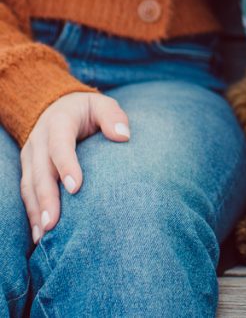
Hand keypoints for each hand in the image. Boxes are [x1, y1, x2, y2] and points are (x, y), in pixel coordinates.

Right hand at [20, 92, 130, 242]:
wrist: (57, 106)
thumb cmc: (87, 110)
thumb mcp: (101, 104)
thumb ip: (113, 116)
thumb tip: (123, 136)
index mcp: (58, 123)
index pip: (60, 146)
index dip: (66, 166)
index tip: (76, 188)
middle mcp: (39, 141)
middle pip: (40, 172)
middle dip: (46, 198)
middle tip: (53, 223)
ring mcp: (30, 156)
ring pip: (29, 185)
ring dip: (36, 210)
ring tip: (44, 235)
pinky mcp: (28, 168)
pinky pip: (27, 192)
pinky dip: (32, 212)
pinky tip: (40, 234)